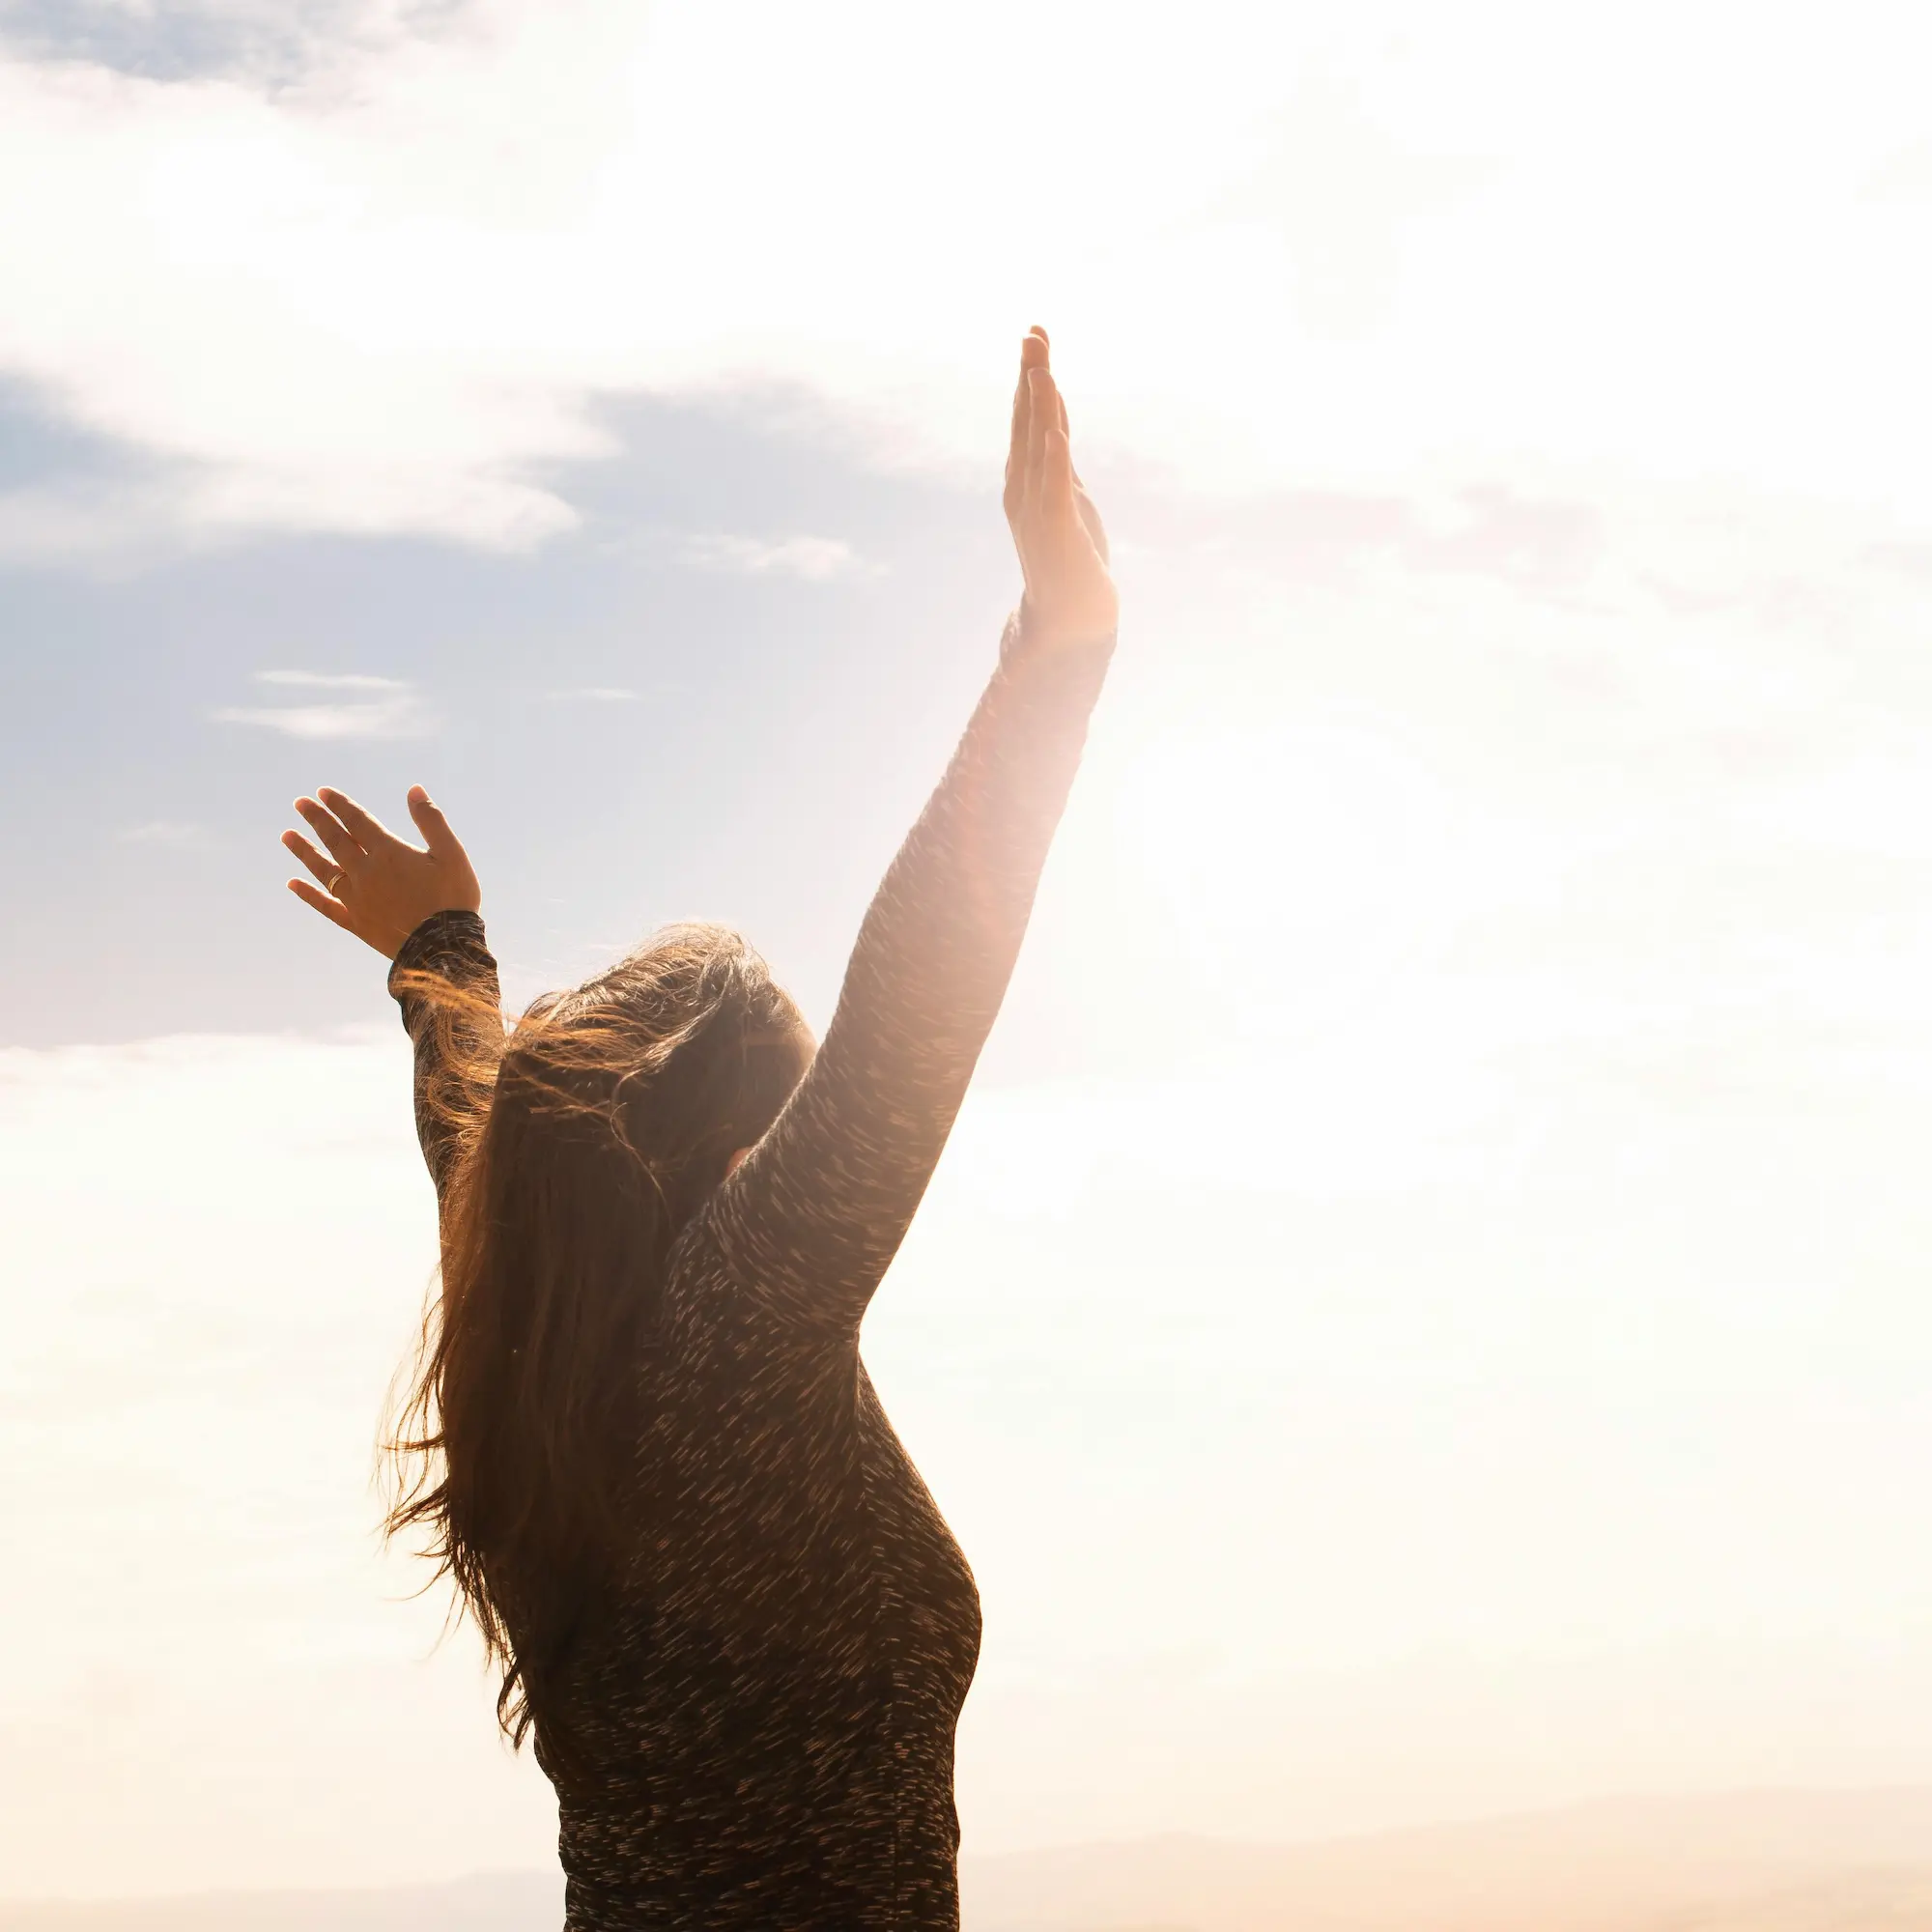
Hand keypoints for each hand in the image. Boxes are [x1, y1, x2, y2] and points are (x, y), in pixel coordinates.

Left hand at [282, 785, 480, 959]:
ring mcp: (357, 898)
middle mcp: (365, 872)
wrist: (444, 947)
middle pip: (336, 841)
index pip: (357, 821)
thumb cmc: (452, 899)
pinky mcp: (356, 922)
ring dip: (305, 851)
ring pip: (324, 870)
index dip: (340, 805)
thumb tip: (413, 789)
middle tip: (300, 803)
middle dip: (318, 820)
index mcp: (388, 853)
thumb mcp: (451, 854)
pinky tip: (292, 884)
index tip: (322, 792)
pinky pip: (326, 906)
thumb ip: (431, 820)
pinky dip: (308, 895)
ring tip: (286, 836)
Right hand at [1002, 327, 1117, 652]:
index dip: (1031, 376)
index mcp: (1025, 479)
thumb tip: (1053, 422)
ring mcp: (1036, 508)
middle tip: (1033, 332)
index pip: (1028, 418)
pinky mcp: (1056, 529)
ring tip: (1040, 366)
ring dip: (1038, 405)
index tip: (1036, 335)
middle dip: (1031, 376)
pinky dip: (1054, 457)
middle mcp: (1023, 488)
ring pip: (1036, 446)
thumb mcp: (1067, 497)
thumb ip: (1057, 460)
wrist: (1069, 618)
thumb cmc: (1071, 559)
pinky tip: (1056, 430)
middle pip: (1027, 422)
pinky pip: (1054, 486)